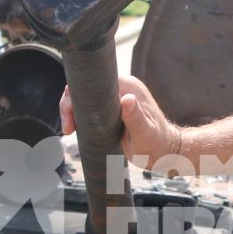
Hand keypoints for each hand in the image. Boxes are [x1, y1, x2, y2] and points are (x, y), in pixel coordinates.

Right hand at [60, 74, 182, 167]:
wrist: (164, 152)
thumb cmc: (157, 146)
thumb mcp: (145, 135)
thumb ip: (137, 118)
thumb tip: (127, 99)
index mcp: (128, 87)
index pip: (94, 81)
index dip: (77, 94)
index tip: (71, 115)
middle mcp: (121, 88)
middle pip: (86, 87)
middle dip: (70, 103)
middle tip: (68, 128)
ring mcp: (117, 97)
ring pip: (86, 97)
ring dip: (72, 110)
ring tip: (69, 130)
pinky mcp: (113, 108)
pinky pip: (91, 106)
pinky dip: (79, 114)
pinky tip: (75, 128)